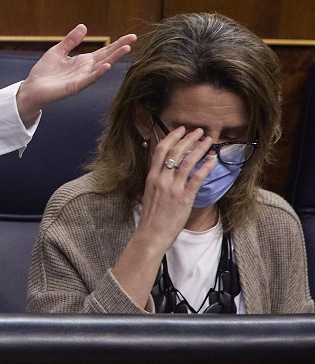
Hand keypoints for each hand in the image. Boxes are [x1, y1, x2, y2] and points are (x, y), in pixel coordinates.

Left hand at [14, 25, 135, 125]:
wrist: (32, 88)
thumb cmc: (45, 72)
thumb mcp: (58, 51)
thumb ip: (71, 40)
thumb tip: (84, 26)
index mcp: (83, 62)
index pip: (104, 51)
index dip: (117, 44)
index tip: (131, 36)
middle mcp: (86, 70)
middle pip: (106, 57)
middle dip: (120, 48)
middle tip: (134, 39)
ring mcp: (82, 79)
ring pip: (101, 68)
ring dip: (113, 59)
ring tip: (126, 49)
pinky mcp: (74, 87)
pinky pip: (88, 80)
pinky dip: (97, 73)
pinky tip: (106, 66)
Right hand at [110, 124, 214, 308]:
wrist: (151, 234)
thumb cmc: (151, 216)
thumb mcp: (150, 193)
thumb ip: (158, 180)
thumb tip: (166, 170)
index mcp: (151, 176)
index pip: (160, 150)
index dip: (172, 137)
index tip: (181, 130)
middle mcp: (161, 179)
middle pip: (175, 152)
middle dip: (188, 139)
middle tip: (199, 131)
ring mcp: (172, 188)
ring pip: (187, 162)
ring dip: (200, 149)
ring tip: (209, 141)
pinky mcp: (183, 198)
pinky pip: (196, 179)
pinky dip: (205, 168)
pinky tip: (213, 160)